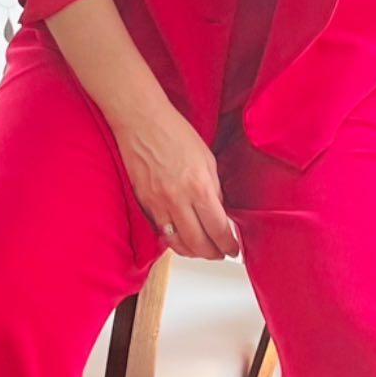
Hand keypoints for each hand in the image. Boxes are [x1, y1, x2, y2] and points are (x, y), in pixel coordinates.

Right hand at [111, 99, 241, 261]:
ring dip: (193, 252)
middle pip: (199, 244)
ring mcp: (158, 204)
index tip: (233, 248)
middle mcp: (178, 200)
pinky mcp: (144, 204)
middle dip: (213, 254)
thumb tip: (219, 212)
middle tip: (220, 253)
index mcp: (200, 187)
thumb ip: (214, 189)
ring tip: (202, 250)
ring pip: (178, 244)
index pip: (219, 229)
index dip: (229, 245)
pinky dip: (173, 240)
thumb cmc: (174, 133)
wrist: (142, 122)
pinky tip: (181, 238)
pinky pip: (161, 232)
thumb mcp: (207, 159)